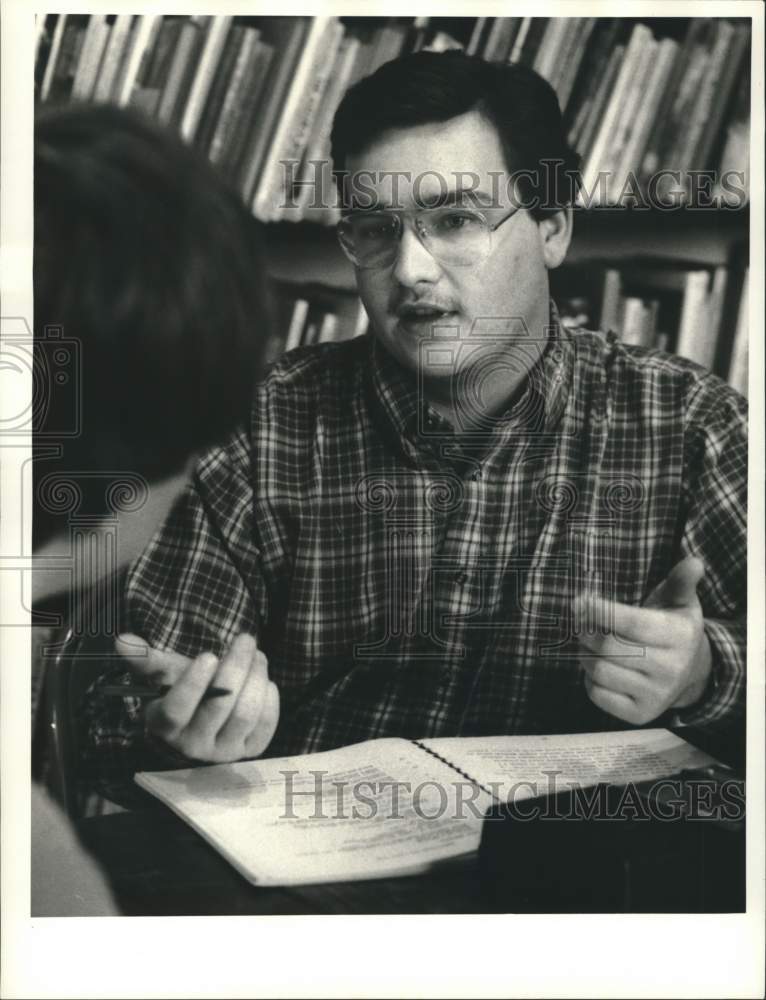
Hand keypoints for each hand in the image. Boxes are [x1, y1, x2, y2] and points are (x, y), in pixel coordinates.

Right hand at [115, 633, 279, 761]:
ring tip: (257, 655)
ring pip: (246, 713)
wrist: (200, 721)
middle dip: (237, 666)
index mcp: (165, 725)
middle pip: (220, 705)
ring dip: (256, 677)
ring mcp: (223, 751)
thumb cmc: (180, 690)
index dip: (193, 683)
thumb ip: (145, 658)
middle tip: (245, 639)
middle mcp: (193, 745)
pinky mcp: (250, 751)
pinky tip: (264, 681)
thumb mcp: (163, 675)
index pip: (177, 709)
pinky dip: (269, 698)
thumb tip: (122, 640)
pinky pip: (266, 724)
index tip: (209, 655)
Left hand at [573, 556, 712, 725]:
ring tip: (590, 643)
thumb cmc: (673, 627)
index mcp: (679, 636)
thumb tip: (694, 562)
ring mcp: (655, 695)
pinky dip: (588, 679)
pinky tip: (599, 666)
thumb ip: (681, 580)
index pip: (629, 622)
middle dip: (585, 630)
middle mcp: (670, 669)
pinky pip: (597, 694)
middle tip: (580, 623)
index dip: (598, 610)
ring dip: (584, 653)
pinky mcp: (639, 714)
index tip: (581, 601)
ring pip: (598, 670)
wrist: (690, 673)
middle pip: (607, 647)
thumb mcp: (680, 601)